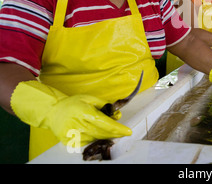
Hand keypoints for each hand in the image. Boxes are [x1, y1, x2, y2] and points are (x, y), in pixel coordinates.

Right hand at [11, 81, 131, 146]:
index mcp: (83, 112)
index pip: (105, 123)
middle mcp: (78, 125)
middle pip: (102, 133)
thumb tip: (117, 115)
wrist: (53, 112)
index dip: (118, 128)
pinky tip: (92, 131)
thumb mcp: (89, 99)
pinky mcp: (69, 142)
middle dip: (115, 133)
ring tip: (103, 127)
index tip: (128, 131)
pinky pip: (88, 142)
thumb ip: (104, 106)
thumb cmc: (73, 104)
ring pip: (96, 138)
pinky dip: (94, 137)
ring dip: (104, 134)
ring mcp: (73, 135)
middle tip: (124, 132)